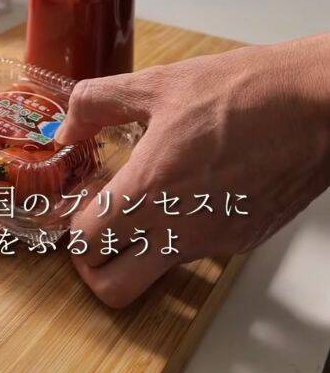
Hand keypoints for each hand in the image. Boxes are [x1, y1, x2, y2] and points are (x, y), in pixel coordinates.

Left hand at [56, 36, 329, 307]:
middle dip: (92, 265)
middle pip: (112, 288)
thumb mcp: (157, 84)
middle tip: (94, 229)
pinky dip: (177, 238)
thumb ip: (96, 104)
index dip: (70, 225)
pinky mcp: (243, 241)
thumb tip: (66, 128)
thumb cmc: (240, 91)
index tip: (74, 205)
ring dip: (134, 253)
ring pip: (154, 276)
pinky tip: (185, 195)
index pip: (85, 241)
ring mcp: (214, 242)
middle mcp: (179, 230)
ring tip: (140, 204)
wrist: (314, 105)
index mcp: (150, 189)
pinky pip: (196, 256)